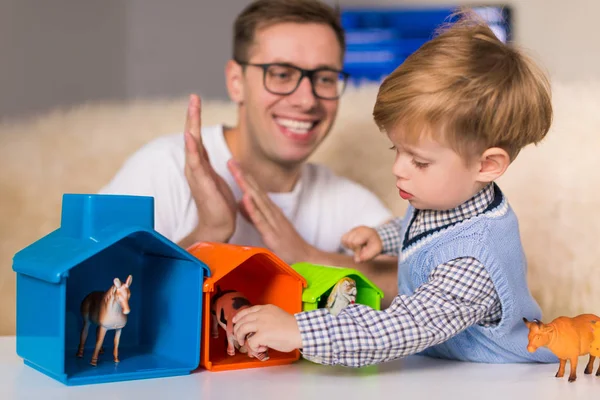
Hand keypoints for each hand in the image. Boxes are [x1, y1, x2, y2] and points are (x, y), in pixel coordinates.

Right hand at [183, 94, 236, 243]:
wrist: (218, 226)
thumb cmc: (218, 204)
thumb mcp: (216, 178)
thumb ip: (210, 166)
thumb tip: (209, 154)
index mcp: (201, 164)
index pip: (197, 137)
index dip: (196, 119)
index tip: (196, 100)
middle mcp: (195, 167)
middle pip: (192, 136)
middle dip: (193, 116)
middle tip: (194, 97)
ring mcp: (197, 174)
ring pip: (192, 145)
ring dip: (192, 126)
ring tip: (192, 109)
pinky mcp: (201, 183)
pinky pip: (196, 162)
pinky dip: (192, 148)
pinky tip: (191, 136)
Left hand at [227, 159, 312, 263]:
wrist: (306, 257)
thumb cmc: (287, 244)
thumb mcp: (267, 227)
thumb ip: (254, 215)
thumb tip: (240, 203)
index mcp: (269, 210)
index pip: (255, 189)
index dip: (244, 176)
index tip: (233, 163)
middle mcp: (271, 212)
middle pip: (255, 190)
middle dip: (243, 175)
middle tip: (231, 160)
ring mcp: (272, 221)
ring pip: (257, 201)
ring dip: (246, 186)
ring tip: (236, 172)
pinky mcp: (272, 234)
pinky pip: (260, 220)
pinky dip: (252, 208)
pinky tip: (245, 198)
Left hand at [232, 304, 301, 353]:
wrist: (300, 331)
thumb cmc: (292, 326)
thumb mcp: (277, 315)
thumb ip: (266, 318)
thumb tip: (258, 328)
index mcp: (266, 308)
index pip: (248, 310)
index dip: (239, 316)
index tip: (235, 321)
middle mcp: (261, 314)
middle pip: (242, 320)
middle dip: (237, 329)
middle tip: (239, 337)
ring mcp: (261, 324)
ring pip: (242, 329)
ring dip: (240, 337)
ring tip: (244, 343)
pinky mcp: (262, 335)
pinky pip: (250, 342)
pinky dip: (253, 347)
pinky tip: (261, 348)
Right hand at [341, 226, 382, 262]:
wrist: (378, 237)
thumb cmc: (376, 245)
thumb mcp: (375, 251)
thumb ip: (367, 256)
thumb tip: (357, 260)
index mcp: (366, 232)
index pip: (355, 242)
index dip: (357, 251)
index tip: (361, 255)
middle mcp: (359, 229)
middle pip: (349, 241)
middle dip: (354, 248)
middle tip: (361, 250)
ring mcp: (354, 229)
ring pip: (344, 239)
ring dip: (349, 246)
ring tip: (357, 247)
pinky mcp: (350, 231)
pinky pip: (343, 238)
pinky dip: (347, 244)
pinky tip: (353, 245)